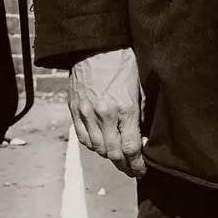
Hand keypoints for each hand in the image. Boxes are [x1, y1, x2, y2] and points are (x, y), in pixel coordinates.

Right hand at [67, 47, 146, 175]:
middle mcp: (103, 115)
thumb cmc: (124, 64)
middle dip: (125, 166)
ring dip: (110, 157)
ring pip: (97, 148)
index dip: (138, 165)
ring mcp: (86, 113)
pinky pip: (83, 138)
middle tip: (133, 170)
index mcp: (124, 109)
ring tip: (120, 159)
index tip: (143, 171)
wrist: (96, 46)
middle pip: (114, 154)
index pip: (132, 149)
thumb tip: (144, 139)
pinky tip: (102, 146)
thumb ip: (142, 116)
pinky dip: (93, 146)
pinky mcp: (74, 109)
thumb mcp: (141, 89)